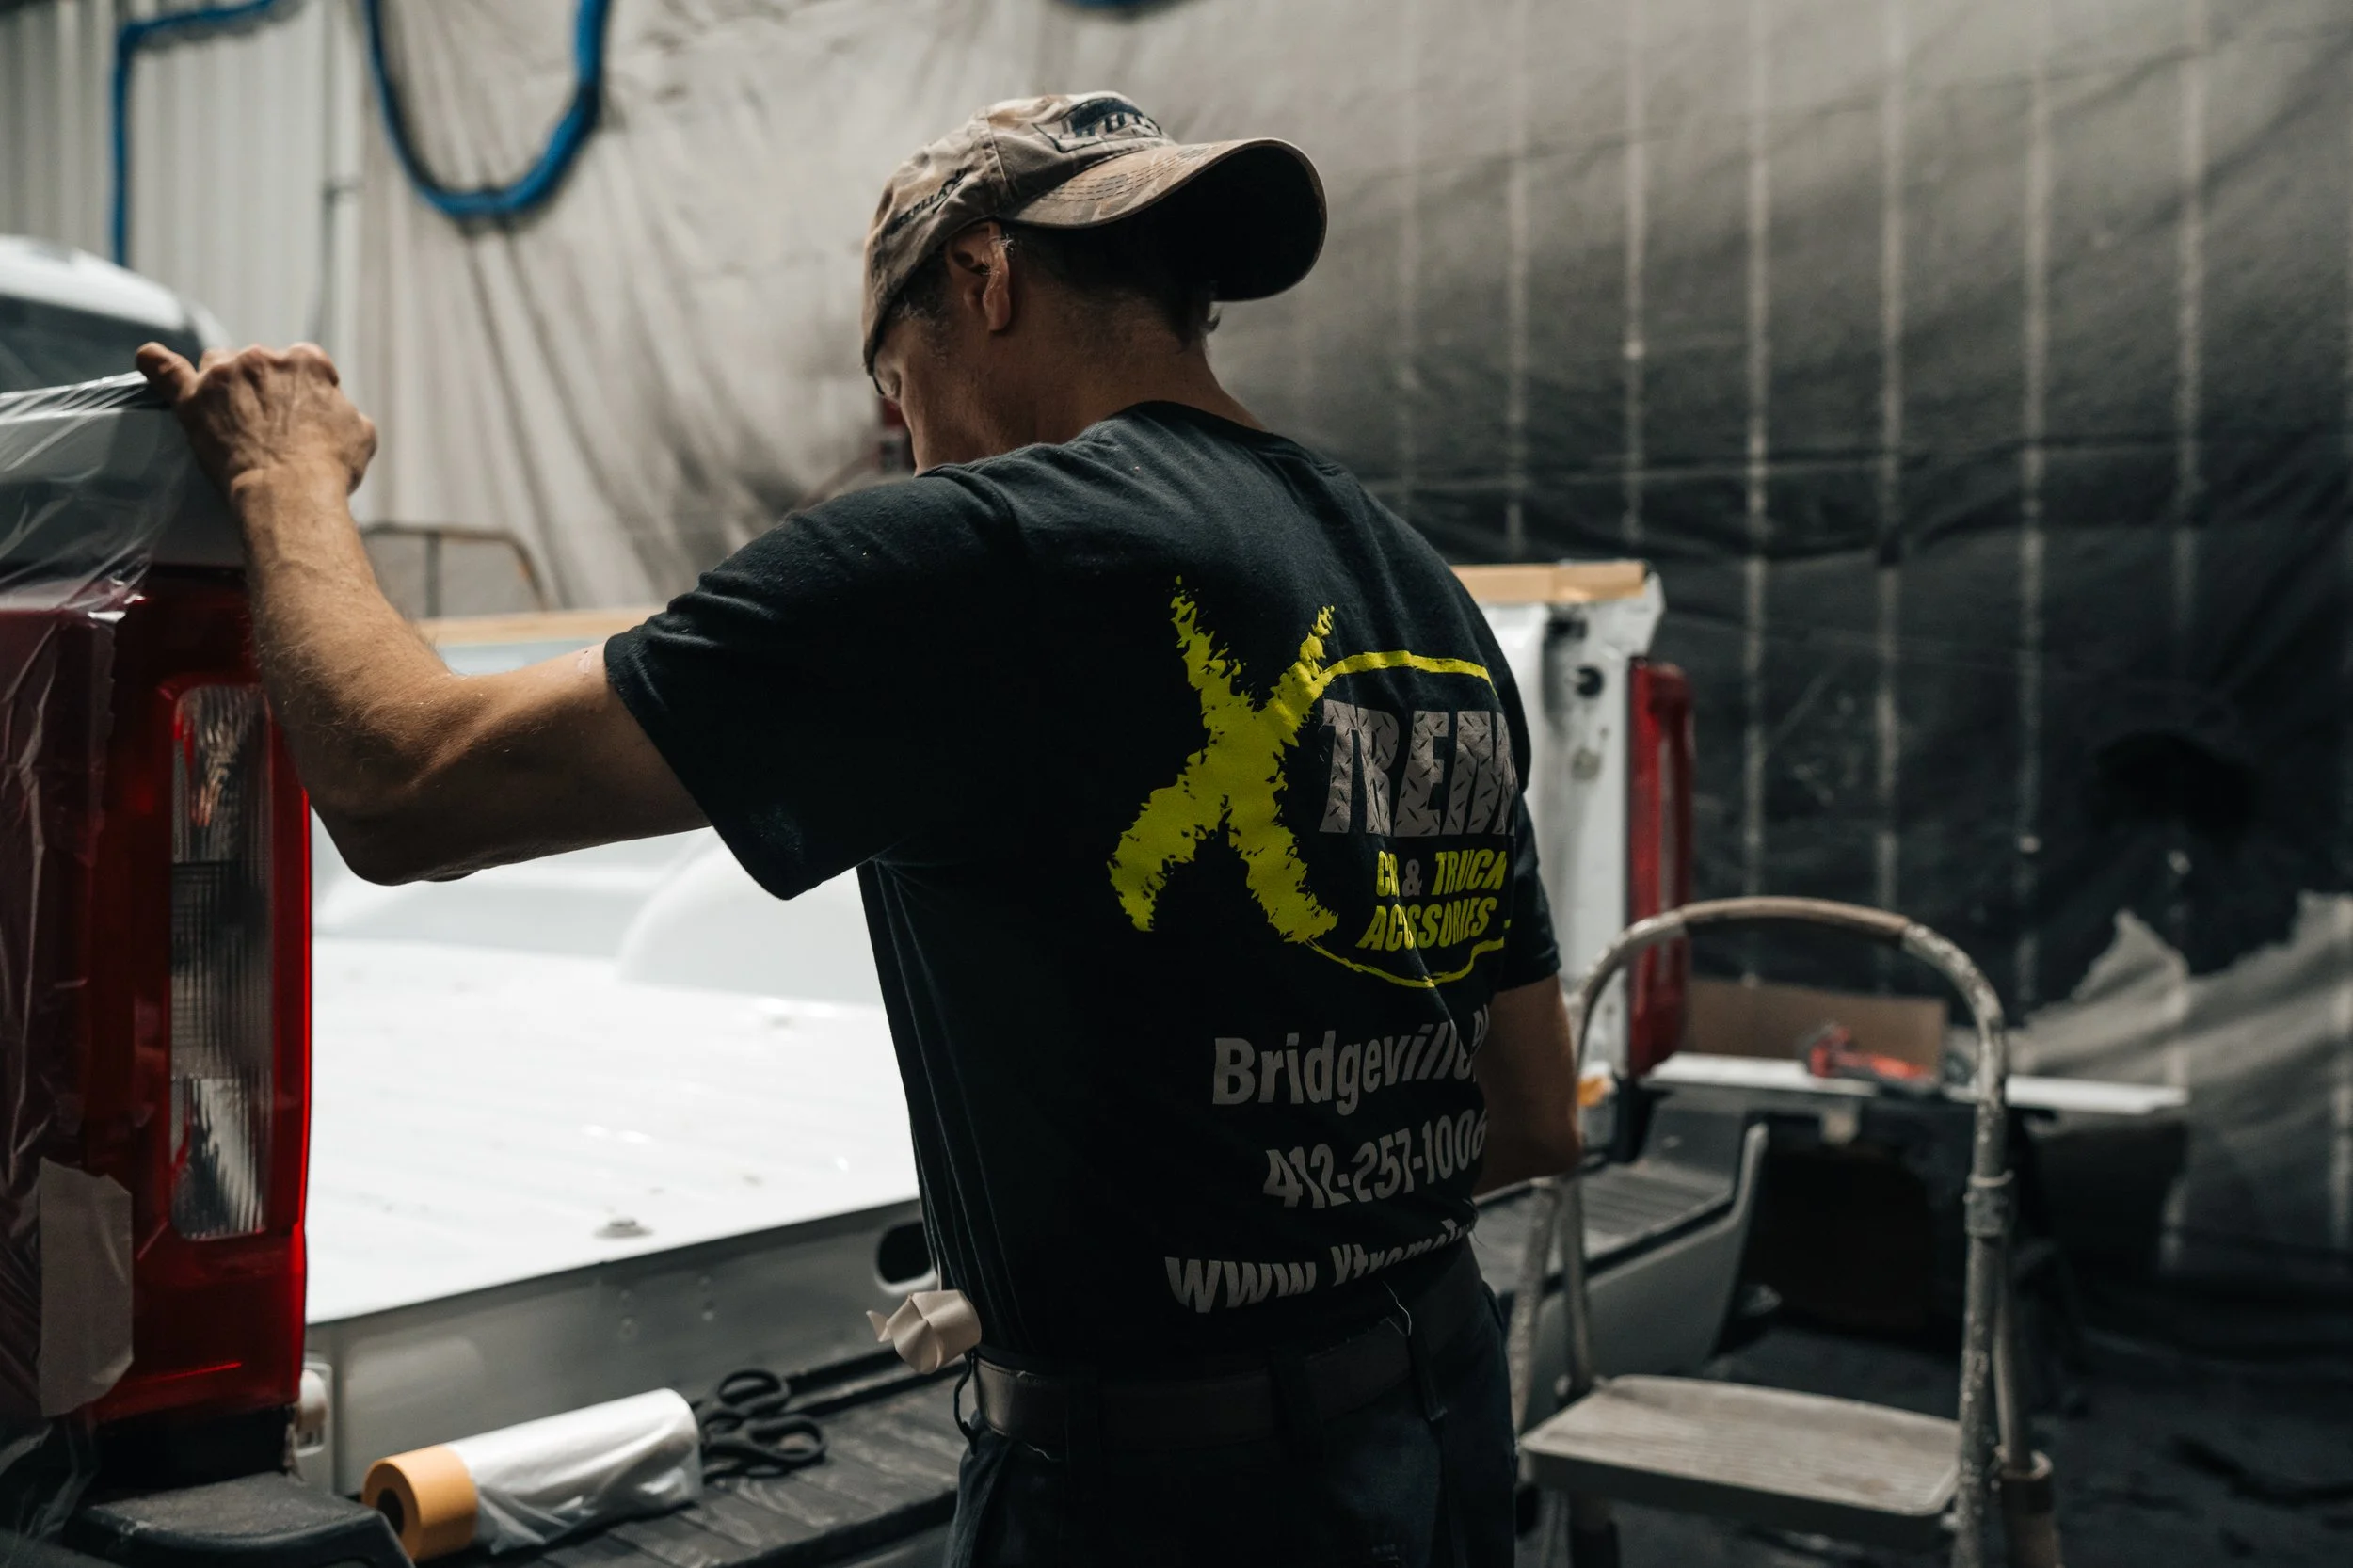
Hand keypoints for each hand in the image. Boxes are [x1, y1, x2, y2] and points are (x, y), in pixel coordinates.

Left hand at [135, 342, 377, 499]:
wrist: (291, 492)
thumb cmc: (330, 468)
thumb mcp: (361, 433)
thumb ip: (343, 408)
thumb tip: (333, 407)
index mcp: (306, 362)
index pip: (306, 363)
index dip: (308, 391)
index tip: (306, 416)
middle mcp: (263, 358)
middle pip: (259, 362)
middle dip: (265, 387)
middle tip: (272, 426)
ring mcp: (224, 375)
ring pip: (218, 364)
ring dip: (225, 381)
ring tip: (230, 412)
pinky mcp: (193, 399)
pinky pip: (166, 371)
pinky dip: (157, 364)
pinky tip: (150, 358)